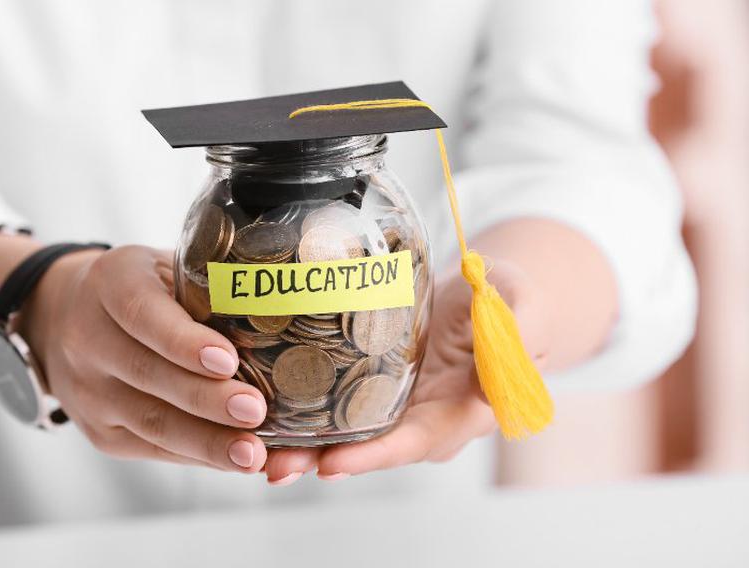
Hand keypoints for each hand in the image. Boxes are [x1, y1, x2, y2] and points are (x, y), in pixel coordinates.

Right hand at [20, 245, 267, 472]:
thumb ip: (208, 289)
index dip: (183, 341)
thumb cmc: (144, 289)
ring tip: (251, 452)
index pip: (143, 314)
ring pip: (150, 421)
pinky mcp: (99, 431)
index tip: (228, 360)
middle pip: (148, 374)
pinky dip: (198, 455)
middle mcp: (88, 338)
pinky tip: (233, 459)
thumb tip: (284, 319)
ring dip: (206, 441)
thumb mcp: (166, 269)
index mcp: (110, 283)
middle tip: (255, 411)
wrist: (65, 317)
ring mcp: (87, 391)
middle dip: (206, 399)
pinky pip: (152, 448)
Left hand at [263, 260, 549, 483]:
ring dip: (303, 445)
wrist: (490, 292)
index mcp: (465, 411)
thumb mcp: (521, 307)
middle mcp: (427, 420)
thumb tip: (495, 368)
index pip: (416, 441)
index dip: (373, 456)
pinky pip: (340, 404)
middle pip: (370, 448)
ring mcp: (400, 406)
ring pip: (347, 432)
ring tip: (252, 448)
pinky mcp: (377, 385)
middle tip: (271, 466)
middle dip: (321, 460)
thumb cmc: (512, 299)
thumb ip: (514, 332)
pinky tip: (264, 409)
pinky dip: (304, 412)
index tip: (330, 465)